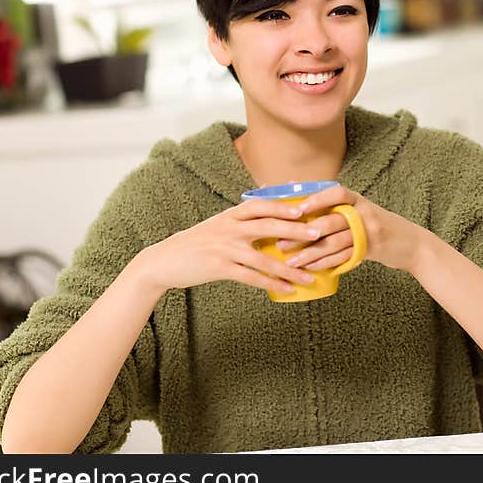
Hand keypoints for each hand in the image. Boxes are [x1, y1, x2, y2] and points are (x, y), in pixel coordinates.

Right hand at [132, 199, 322, 293]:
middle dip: (294, 229)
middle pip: (267, 226)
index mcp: (230, 215)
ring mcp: (224, 248)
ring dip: (289, 268)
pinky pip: (251, 277)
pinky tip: (286, 290)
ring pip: (263, 257)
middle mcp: (228, 228)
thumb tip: (269, 192)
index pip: (260, 205)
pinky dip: (271, 284)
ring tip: (309, 275)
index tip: (304, 208)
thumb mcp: (219, 222)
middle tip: (317, 233)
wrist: (164, 261)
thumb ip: (244, 213)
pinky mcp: (219, 268)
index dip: (282, 205)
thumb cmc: (197, 242)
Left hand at [275, 184, 425, 272]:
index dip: (317, 199)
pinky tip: (311, 268)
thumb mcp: (360, 211)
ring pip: (335, 243)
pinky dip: (326, 263)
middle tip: (281, 242)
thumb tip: (297, 197)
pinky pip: (345, 257)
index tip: (297, 208)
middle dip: (303, 233)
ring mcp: (370, 232)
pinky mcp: (372, 250)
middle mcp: (364, 213)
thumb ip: (335, 206)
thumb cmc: (377, 226)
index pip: (337, 193)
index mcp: (358, 200)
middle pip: (332, 221)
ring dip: (310, 254)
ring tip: (291, 262)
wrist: (412, 244)